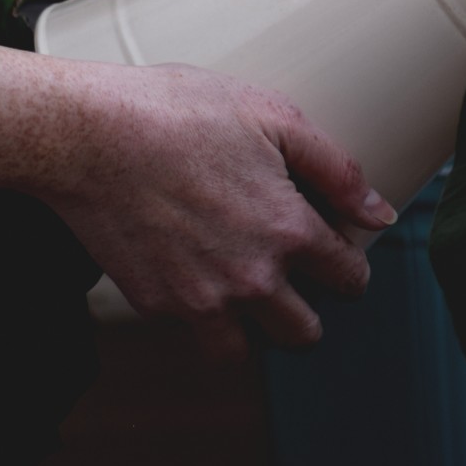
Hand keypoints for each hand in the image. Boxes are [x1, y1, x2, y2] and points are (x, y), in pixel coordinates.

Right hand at [42, 61, 398, 359]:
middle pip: (304, 333)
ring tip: (255, 298)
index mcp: (289, 232)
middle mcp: (250, 278)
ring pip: (248, 352)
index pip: (348, 280)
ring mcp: (198, 299)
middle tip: (299, 284)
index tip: (339, 259)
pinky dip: (204, 317)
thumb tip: (379, 214)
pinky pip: (194, 333)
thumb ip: (338, 172)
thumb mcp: (277, 120)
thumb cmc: (180, 113)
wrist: (86, 135)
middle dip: (311, 312)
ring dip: (258, 332)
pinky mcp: (152, 305)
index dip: (351, 269)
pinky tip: (203, 277)